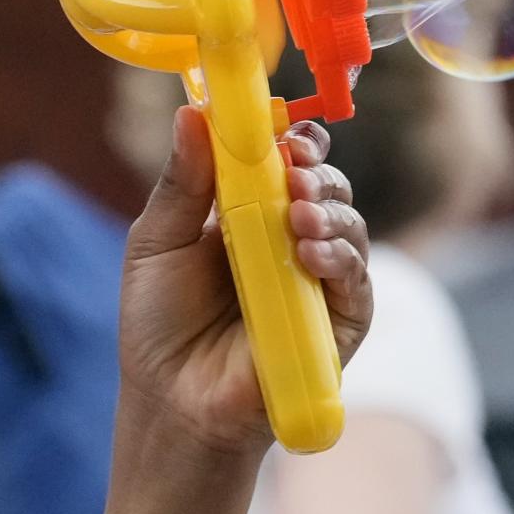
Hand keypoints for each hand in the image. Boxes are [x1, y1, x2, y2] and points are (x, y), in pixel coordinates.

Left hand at [117, 108, 372, 456]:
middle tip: (293, 171)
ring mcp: (319, 279)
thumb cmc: (160, 324)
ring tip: (296, 213)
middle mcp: (290, 239)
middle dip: (314, 170)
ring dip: (327, 210)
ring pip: (348, 224)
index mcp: (248, 213)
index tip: (280, 130)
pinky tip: (311, 253)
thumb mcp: (156, 244)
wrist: (172, 399)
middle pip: (324, 185)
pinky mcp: (340, 321)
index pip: (285, 161)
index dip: (291, 139)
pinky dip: (339, 258)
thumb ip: (180, 184)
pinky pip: (357, 279)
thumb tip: (191, 113)